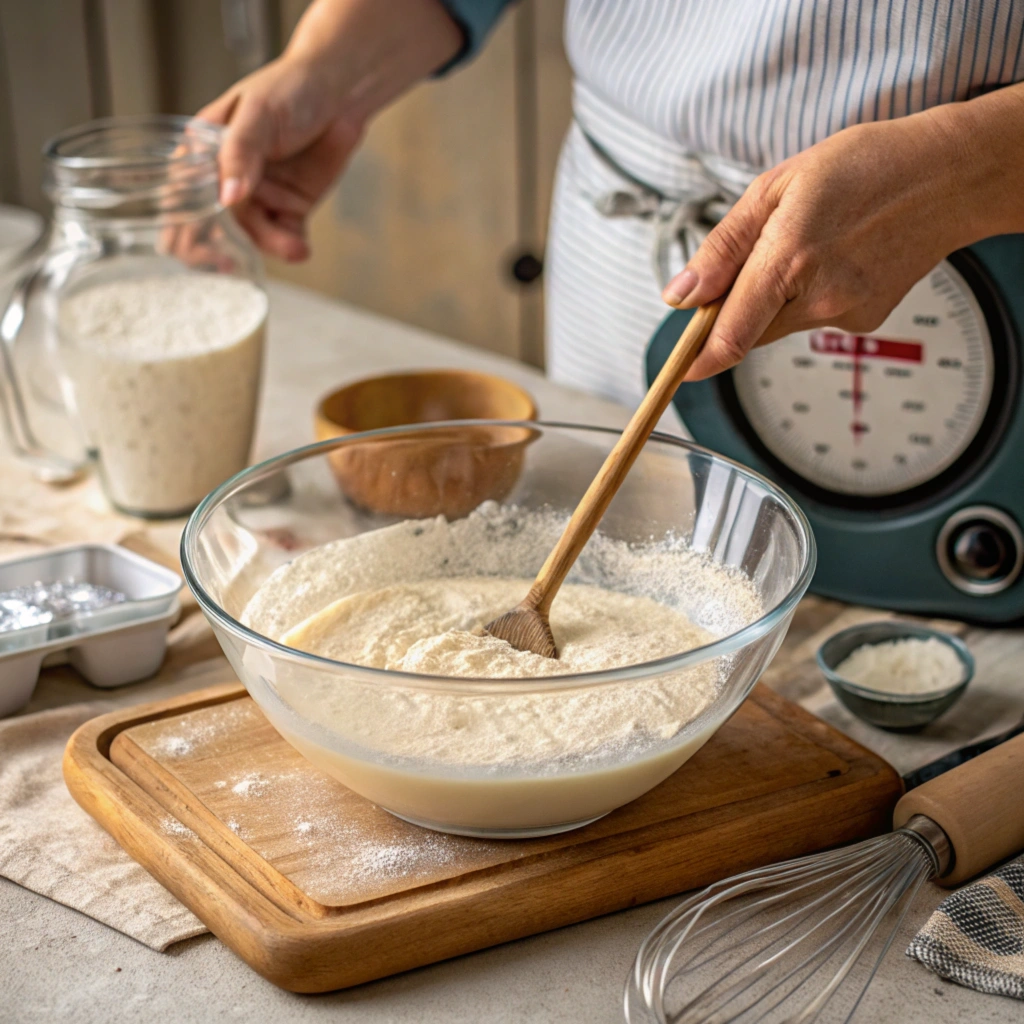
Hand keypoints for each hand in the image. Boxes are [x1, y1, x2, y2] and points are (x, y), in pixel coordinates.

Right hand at [197, 0, 461, 261]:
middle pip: (214, 225)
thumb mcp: (258, 116)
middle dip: (220, 249)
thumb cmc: (289, 90)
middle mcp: (227, 179)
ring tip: (294, 247)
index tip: (198, 246)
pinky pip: (286, 237)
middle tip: (233, 263)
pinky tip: (302, 249)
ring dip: (270, 245)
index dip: (183, 226)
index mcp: (204, 153)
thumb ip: (240, 154)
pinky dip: (292, 247)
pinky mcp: (290, 208)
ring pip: (254, 235)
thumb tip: (228, 196)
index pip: (182, 195)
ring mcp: (260, 197)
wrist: (339, 93)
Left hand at [662, 113, 977, 380]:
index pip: (730, 335)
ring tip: (807, 244)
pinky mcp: (864, 323)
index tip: (677, 370)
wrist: (950, 177)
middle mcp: (817, 297)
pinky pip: (812, 320)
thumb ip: (722, 248)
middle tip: (754, 259)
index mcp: (787, 258)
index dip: (696, 359)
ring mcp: (844, 315)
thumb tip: (680, 297)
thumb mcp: (775, 187)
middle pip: (747, 331)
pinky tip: (835, 258)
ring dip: (772, 299)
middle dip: (733, 309)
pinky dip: (808, 297)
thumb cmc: (865, 167)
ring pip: (778, 325)